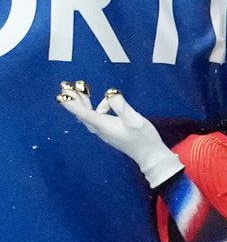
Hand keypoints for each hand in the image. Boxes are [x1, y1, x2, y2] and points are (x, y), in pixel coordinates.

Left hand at [56, 81, 183, 187]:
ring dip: (84, 102)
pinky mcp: (110, 132)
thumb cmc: (144, 139)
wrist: (150, 156)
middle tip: (65, 85)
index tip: (60, 95)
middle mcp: (101, 129)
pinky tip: (105, 104)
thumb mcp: (135, 120)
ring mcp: (105, 131)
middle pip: (83, 113)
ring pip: (89, 115)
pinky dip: (95, 108)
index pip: (83, 112)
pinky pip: (98, 117)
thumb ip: (122, 106)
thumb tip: (110, 93)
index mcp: (104, 125)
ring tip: (81, 89)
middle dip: (74, 99)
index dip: (71, 103)